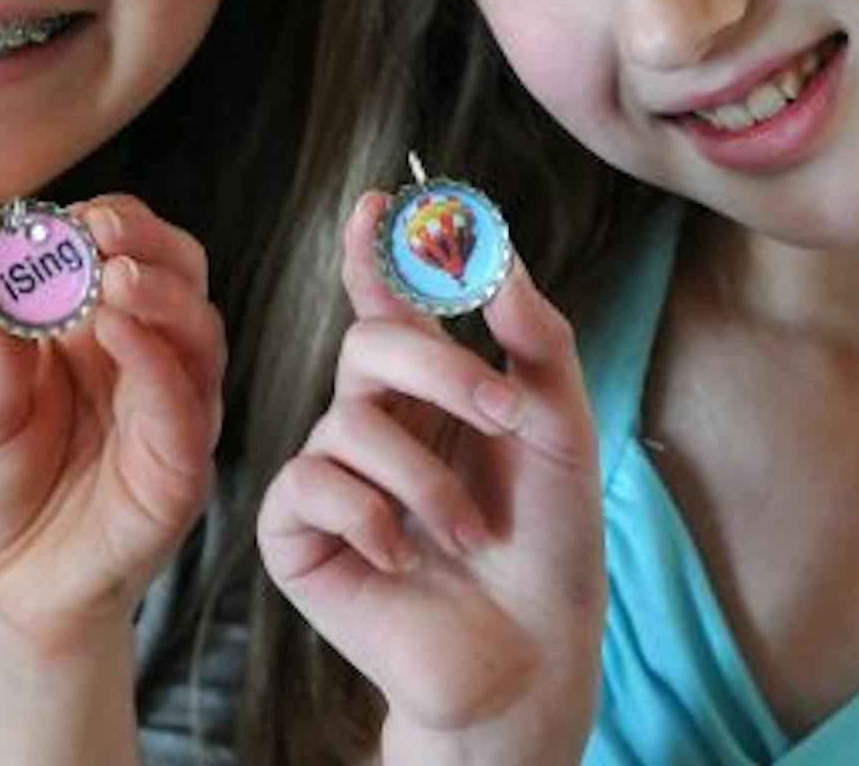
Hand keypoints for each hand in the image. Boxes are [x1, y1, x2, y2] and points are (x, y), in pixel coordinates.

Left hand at [0, 193, 224, 655]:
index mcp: (97, 333)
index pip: (130, 254)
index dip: (111, 225)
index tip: (71, 216)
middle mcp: (146, 363)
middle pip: (181, 277)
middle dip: (148, 244)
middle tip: (102, 233)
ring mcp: (170, 414)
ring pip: (199, 332)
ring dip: (160, 294)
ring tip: (112, 278)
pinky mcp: (179, 470)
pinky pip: (185, 406)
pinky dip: (157, 360)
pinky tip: (119, 332)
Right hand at [258, 192, 603, 765]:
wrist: (527, 656)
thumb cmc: (548, 544)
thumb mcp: (561, 429)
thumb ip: (534, 338)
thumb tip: (501, 252)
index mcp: (431, 388)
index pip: (390, 301)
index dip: (378, 250)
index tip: (381, 202)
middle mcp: (372, 419)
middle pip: (370, 344)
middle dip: (440, 369)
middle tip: (506, 413)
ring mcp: (330, 474)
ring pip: (350, 422)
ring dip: (427, 480)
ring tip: (468, 537)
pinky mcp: (297, 532)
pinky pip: (310, 485)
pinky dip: (370, 518)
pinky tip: (403, 560)